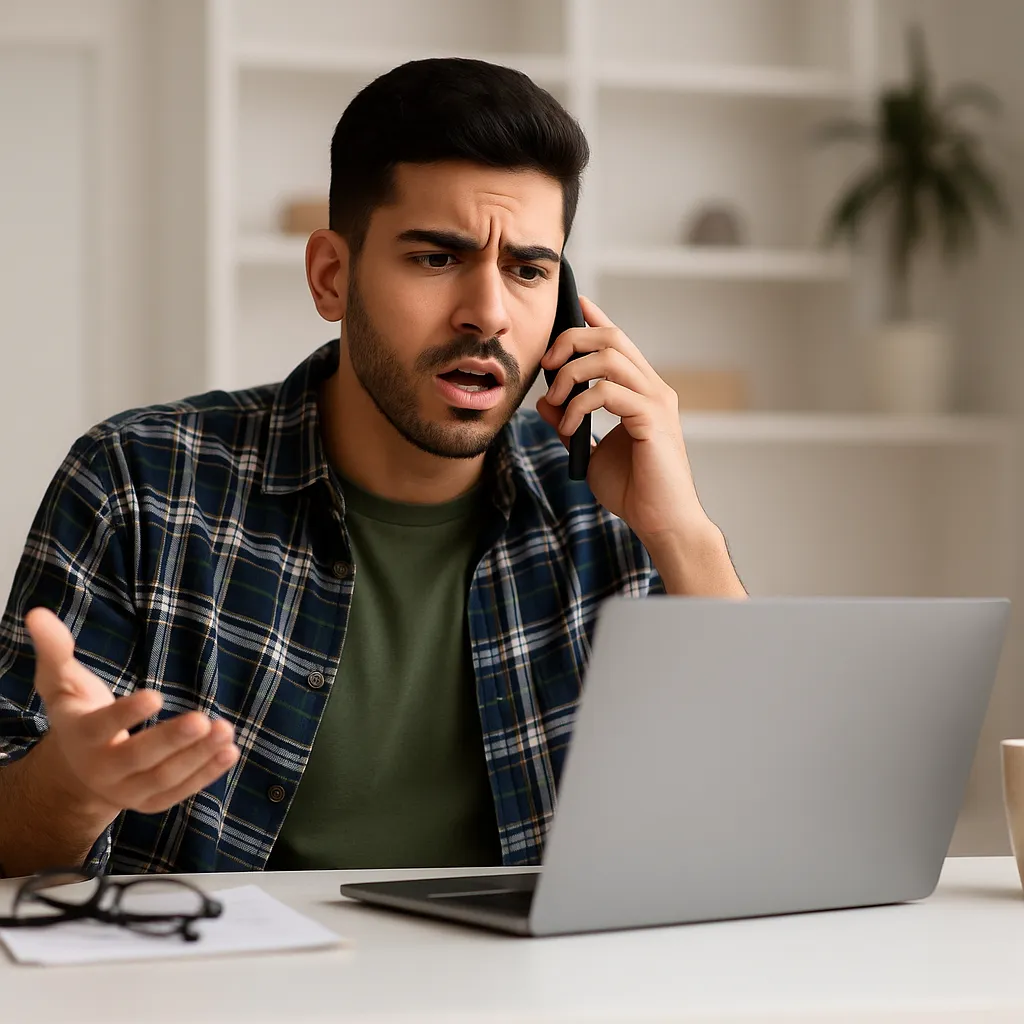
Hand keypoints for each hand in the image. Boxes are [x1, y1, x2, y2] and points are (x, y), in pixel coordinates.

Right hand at [25, 608, 238, 821]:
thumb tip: (37, 613)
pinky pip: (180, 791)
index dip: (128, 714)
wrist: (77, 770)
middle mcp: (102, 769)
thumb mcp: (60, 681)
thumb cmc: (77, 713)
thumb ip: (54, 649)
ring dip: (198, 756)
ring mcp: (127, 790)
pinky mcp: (151, 801)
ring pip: (164, 778)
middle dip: (172, 740)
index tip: (156, 696)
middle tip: (203, 719)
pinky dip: (206, 774)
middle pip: (138, 758)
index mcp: (81, 736)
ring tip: (226, 730)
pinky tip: (230, 751)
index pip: (103, 727)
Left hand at [535, 295, 710, 548]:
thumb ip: (570, 423)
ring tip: (556, 404)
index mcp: (642, 392)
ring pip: (609, 357)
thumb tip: (545, 401)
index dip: (595, 319)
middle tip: (547, 364)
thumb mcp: (590, 451)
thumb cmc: (633, 490)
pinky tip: (568, 428)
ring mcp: (656, 401)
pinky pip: (608, 392)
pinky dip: (579, 405)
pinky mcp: (652, 419)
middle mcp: (653, 389)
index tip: (574, 304)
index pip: (619, 342)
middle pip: (611, 338)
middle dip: (571, 340)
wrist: (661, 522)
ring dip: (571, 375)